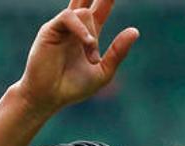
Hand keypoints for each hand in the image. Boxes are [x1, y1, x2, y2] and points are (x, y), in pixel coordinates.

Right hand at [16, 0, 138, 113]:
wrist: (50, 97)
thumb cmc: (73, 87)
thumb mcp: (103, 72)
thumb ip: (118, 52)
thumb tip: (135, 31)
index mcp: (88, 36)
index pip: (101, 9)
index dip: (108, 0)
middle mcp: (75, 28)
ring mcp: (62, 27)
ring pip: (84, 13)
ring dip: (92, 36)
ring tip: (91, 58)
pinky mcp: (50, 30)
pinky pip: (68, 17)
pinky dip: (81, 29)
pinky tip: (88, 43)